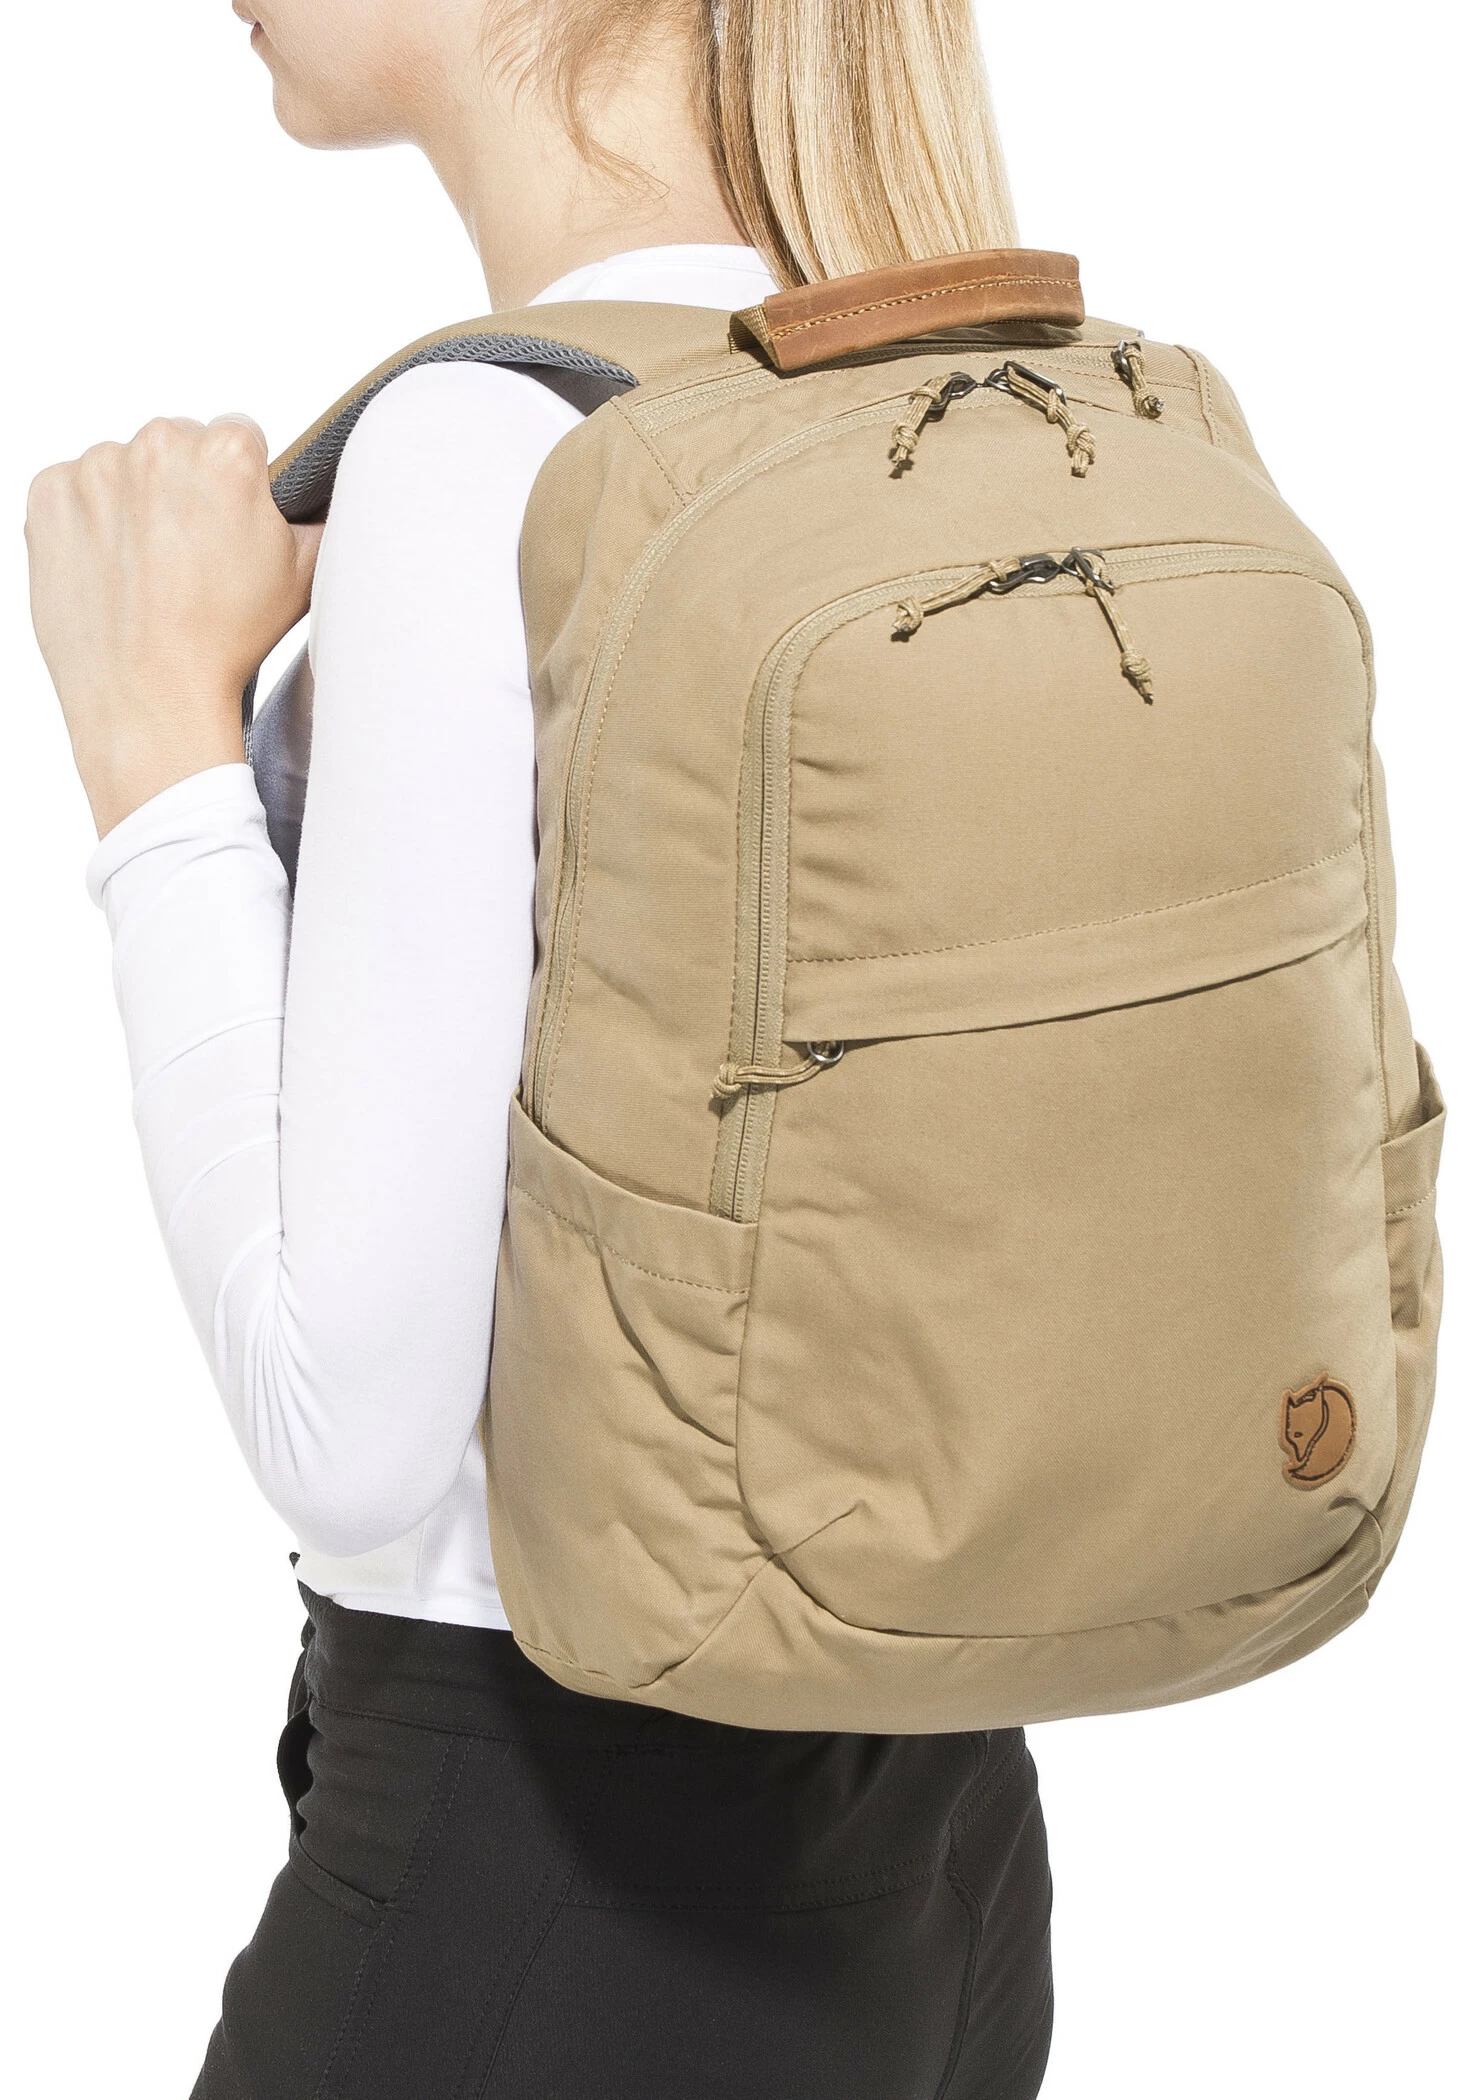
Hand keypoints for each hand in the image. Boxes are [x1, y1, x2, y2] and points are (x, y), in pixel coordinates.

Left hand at [26, 414, 322, 835]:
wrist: (149, 697)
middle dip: (186, 487)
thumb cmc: (223, 644)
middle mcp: (157, 448)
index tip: (232, 524)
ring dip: (135, 501)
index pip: (239, 436)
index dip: (242, 484)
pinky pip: (73, 489)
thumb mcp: (301, 579)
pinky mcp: (49, 496)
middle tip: (193, 553)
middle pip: (178, 445)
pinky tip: (113, 566)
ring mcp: (96, 470)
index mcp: (225, 456)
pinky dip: (89, 520)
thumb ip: (314, 520)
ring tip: (150, 567)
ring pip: (124, 467)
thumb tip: (317, 501)